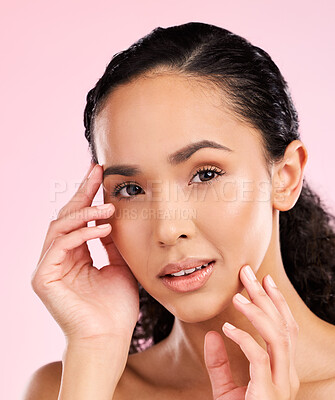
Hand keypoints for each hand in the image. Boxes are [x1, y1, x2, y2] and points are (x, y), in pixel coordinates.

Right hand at [31, 163, 138, 343]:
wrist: (110, 338)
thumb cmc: (116, 308)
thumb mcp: (118, 265)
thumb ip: (112, 242)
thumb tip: (112, 216)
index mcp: (74, 256)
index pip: (78, 219)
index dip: (88, 196)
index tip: (101, 174)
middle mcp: (58, 258)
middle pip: (65, 216)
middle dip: (82, 192)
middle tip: (97, 172)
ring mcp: (48, 267)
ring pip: (59, 227)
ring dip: (85, 213)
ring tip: (109, 207)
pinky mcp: (44, 278)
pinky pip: (60, 245)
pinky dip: (82, 233)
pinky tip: (103, 228)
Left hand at [204, 265, 299, 398]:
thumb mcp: (226, 389)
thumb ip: (220, 364)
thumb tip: (213, 335)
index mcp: (280, 370)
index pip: (285, 327)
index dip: (276, 302)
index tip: (263, 280)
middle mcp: (286, 374)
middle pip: (283, 326)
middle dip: (266, 296)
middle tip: (248, 273)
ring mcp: (280, 384)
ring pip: (278, 337)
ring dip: (258, 312)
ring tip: (238, 295)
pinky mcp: (268, 393)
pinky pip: (259, 357)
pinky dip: (244, 339)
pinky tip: (227, 329)